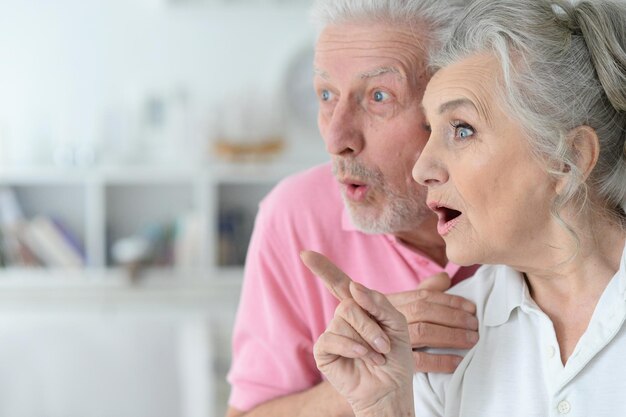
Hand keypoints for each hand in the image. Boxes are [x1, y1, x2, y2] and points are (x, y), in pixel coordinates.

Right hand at [301, 251, 413, 415]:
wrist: (391, 388)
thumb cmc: (395, 357)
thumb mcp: (397, 323)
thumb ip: (379, 302)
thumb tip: (354, 287)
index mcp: (359, 306)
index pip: (339, 283)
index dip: (322, 268)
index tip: (305, 253)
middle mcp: (343, 317)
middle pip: (349, 304)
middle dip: (372, 326)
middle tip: (385, 345)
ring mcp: (332, 333)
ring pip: (344, 321)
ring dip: (367, 341)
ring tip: (376, 356)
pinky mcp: (323, 350)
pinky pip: (333, 339)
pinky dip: (352, 349)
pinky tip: (362, 358)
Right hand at [387, 274, 478, 372]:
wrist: (358, 354)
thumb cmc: (385, 327)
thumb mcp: (401, 305)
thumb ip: (424, 290)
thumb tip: (445, 277)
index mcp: (394, 302)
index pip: (424, 296)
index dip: (449, 300)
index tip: (471, 307)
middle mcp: (390, 317)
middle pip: (424, 311)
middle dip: (453, 316)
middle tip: (475, 324)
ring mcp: (390, 338)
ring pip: (423, 332)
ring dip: (451, 335)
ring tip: (472, 340)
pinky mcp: (393, 361)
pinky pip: (419, 360)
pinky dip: (440, 361)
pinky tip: (457, 362)